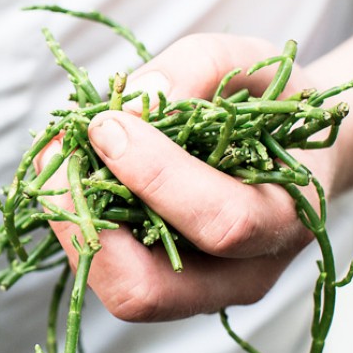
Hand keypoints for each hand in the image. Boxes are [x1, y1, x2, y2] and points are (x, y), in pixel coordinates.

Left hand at [42, 34, 335, 321]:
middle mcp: (246, 273)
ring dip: (75, 224)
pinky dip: (79, 225)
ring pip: (120, 290)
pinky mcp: (164, 284)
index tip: (109, 124)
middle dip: (91, 221)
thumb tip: (139, 106)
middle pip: (152, 289)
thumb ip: (200, 69)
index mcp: (288, 218)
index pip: (221, 221)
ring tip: (61, 156)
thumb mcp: (251, 62)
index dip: (156, 174)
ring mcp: (202, 289)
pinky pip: (110, 274)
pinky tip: (72, 172)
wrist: (290, 150)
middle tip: (64, 154)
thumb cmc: (271, 103)